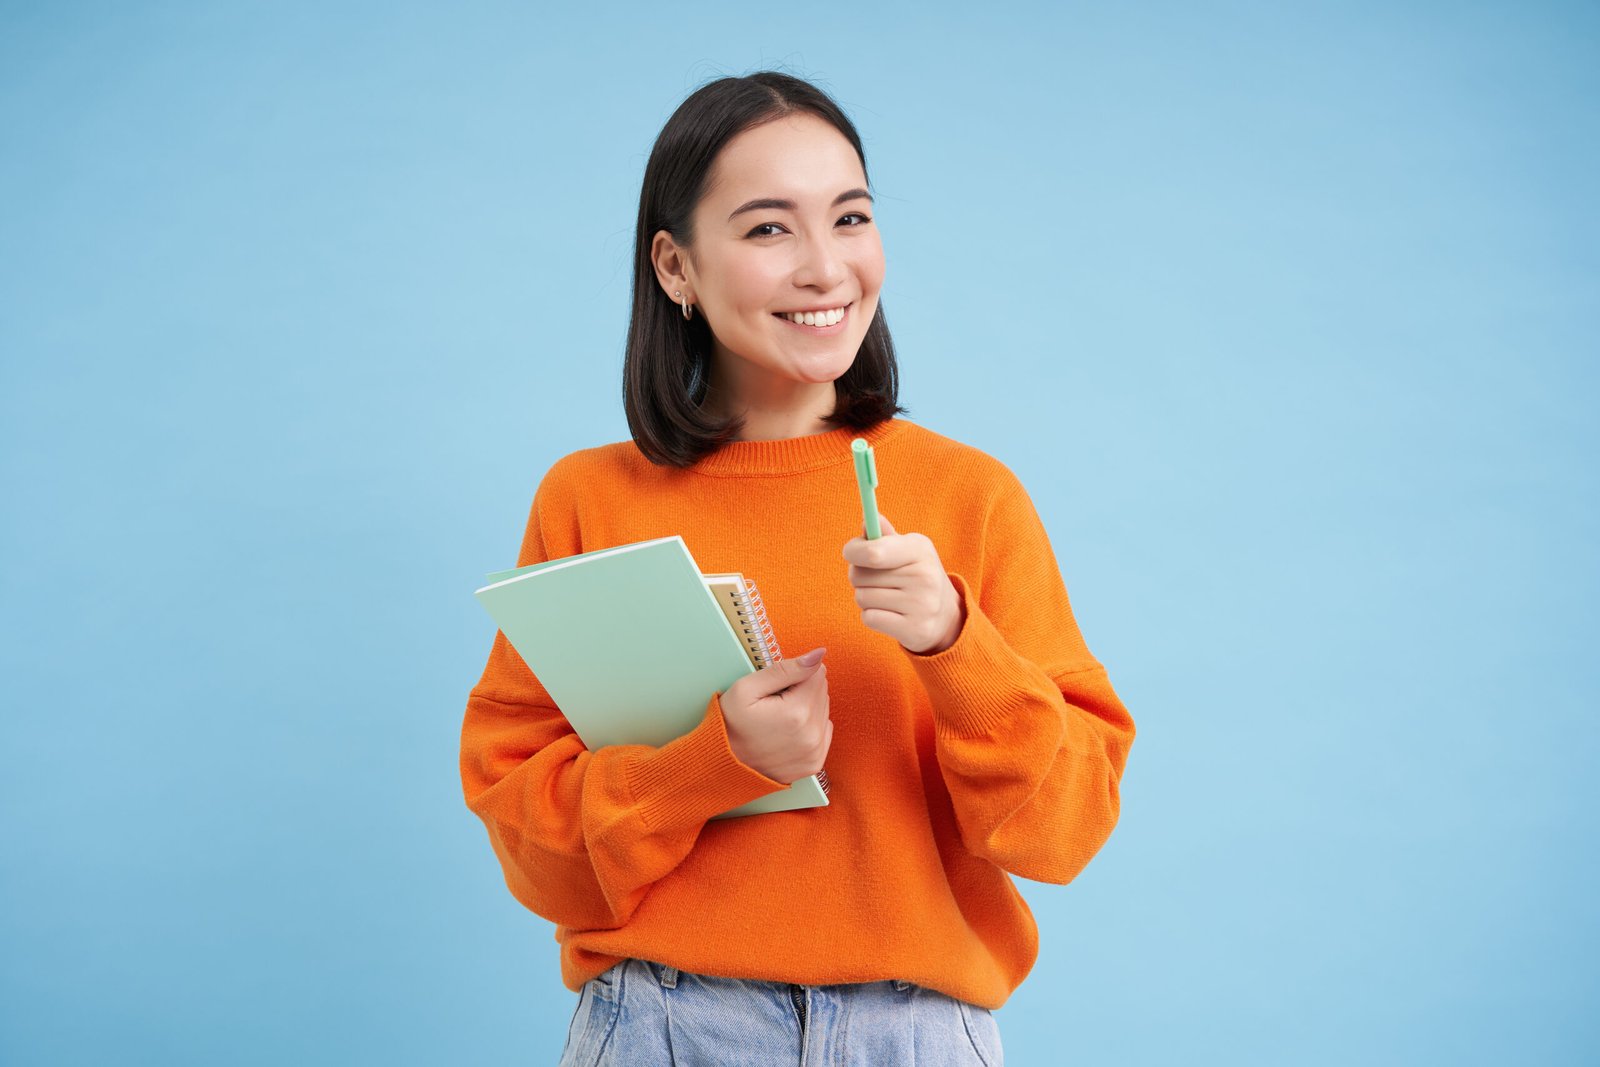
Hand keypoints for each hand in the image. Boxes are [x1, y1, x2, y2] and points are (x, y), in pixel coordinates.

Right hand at [719, 648, 832, 783]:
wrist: (723, 764)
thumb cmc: (730, 724)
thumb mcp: (747, 688)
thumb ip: (786, 669)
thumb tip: (819, 654)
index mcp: (797, 712)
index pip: (817, 673)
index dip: (794, 675)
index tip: (775, 689)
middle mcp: (811, 734)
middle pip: (821, 691)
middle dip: (801, 690)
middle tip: (774, 703)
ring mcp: (814, 752)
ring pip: (824, 710)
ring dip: (806, 708)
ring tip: (778, 718)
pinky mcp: (814, 763)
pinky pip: (823, 730)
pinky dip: (809, 727)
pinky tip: (787, 731)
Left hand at [841, 514, 965, 654]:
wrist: (945, 616)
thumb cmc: (916, 575)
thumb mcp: (907, 550)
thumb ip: (884, 536)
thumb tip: (868, 520)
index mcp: (919, 549)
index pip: (872, 552)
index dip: (854, 551)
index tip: (853, 553)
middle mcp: (924, 576)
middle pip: (859, 575)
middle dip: (860, 577)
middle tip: (877, 579)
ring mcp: (922, 605)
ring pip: (862, 598)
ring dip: (867, 598)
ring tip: (887, 597)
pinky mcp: (915, 629)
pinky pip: (869, 618)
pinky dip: (872, 616)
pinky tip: (890, 613)